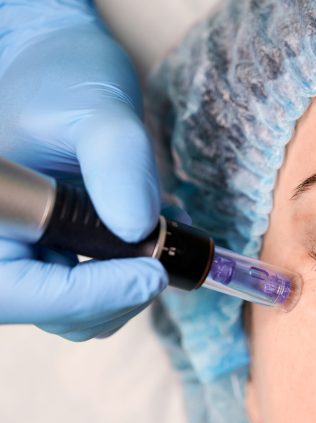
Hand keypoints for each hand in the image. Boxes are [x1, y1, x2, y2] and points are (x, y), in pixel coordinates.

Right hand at [0, 1, 169, 339]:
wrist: (60, 75)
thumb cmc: (64, 78)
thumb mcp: (95, 108)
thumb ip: (116, 161)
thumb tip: (136, 227)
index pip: (19, 290)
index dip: (88, 295)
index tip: (150, 274)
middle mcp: (0, 243)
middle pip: (49, 311)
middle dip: (114, 297)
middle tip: (159, 261)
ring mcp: (21, 255)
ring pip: (71, 313)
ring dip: (122, 294)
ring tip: (150, 247)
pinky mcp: (45, 258)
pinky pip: (83, 297)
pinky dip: (120, 285)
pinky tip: (138, 250)